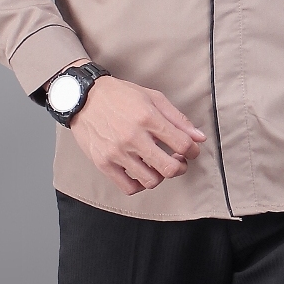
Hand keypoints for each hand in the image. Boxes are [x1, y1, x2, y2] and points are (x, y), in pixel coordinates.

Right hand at [69, 75, 206, 195]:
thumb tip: (199, 138)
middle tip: (179, 161)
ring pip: (151, 180)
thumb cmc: (120, 95)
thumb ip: (177, 118)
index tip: (191, 149)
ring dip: (161, 175)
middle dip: (181, 167)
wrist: (84, 97)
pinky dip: (140, 184)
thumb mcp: (152, 97)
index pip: (182, 144)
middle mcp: (133, 136)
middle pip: (169, 168)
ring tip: (159, 164)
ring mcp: (117, 152)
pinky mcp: (104, 163)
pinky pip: (129, 187)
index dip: (193, 150)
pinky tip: (141, 171)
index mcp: (147, 117)